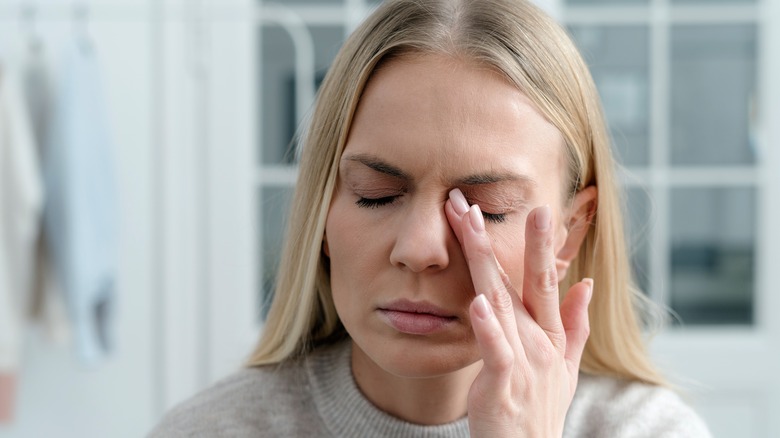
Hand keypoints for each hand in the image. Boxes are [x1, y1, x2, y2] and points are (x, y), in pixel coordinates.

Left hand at [445, 188, 592, 437]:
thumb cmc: (538, 409)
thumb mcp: (565, 367)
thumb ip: (575, 325)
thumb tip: (586, 285)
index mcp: (551, 333)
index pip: (541, 278)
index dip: (533, 242)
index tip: (528, 205)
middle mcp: (540, 341)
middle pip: (523, 280)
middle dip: (506, 237)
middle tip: (485, 198)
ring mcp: (524, 361)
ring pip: (502, 302)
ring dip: (484, 261)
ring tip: (468, 225)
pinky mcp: (503, 384)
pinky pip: (495, 351)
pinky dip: (488, 327)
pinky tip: (477, 302)